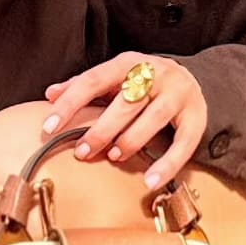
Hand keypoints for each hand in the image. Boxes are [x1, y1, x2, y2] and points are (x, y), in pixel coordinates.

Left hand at [46, 49, 208, 196]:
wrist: (193, 77)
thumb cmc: (144, 81)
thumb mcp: (115, 76)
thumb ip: (84, 84)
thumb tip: (50, 94)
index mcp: (128, 63)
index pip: (94, 80)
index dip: (70, 103)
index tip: (49, 126)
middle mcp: (155, 75)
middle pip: (126, 102)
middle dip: (102, 128)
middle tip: (83, 151)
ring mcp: (178, 94)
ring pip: (153, 118)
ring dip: (131, 140)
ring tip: (114, 156)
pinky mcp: (196, 116)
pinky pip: (184, 143)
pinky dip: (167, 164)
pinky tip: (150, 181)